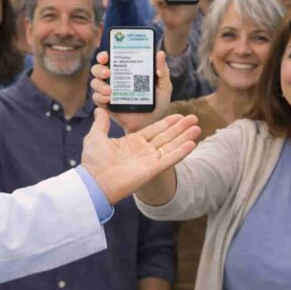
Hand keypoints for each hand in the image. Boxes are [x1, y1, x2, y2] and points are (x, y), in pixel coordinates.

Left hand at [82, 108, 199, 204]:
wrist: (95, 180)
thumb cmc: (93, 160)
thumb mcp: (95, 136)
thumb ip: (101, 123)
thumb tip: (99, 110)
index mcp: (131, 143)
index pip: (153, 130)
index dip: (166, 123)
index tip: (178, 116)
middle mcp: (142, 151)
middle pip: (166, 136)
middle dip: (180, 128)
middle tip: (193, 118)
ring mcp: (148, 160)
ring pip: (170, 146)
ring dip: (184, 137)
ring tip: (197, 127)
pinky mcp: (152, 169)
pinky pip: (169, 159)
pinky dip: (181, 151)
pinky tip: (192, 143)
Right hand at [91, 50, 172, 132]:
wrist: (152, 124)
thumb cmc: (158, 104)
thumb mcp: (163, 86)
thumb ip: (162, 71)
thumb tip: (160, 53)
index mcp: (126, 70)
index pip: (111, 58)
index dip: (104, 55)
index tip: (106, 55)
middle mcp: (115, 79)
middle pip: (98, 68)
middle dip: (99, 68)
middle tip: (108, 72)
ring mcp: (109, 92)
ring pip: (95, 82)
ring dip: (99, 84)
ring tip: (110, 90)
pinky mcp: (106, 105)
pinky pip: (96, 98)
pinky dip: (100, 97)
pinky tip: (109, 99)